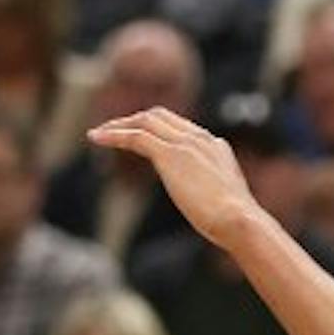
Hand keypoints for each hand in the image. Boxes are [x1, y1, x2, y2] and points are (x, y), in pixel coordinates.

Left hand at [89, 109, 260, 246]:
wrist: (238, 219)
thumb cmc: (234, 219)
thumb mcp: (223, 197)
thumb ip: (212, 188)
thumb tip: (208, 198)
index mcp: (215, 145)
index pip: (179, 125)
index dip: (154, 128)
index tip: (137, 136)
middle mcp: (200, 138)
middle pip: (160, 115)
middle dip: (134, 120)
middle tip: (112, 130)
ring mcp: (186, 143)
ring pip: (146, 121)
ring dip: (119, 125)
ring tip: (98, 134)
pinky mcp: (170, 154)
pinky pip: (136, 136)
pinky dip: (114, 135)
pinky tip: (96, 138)